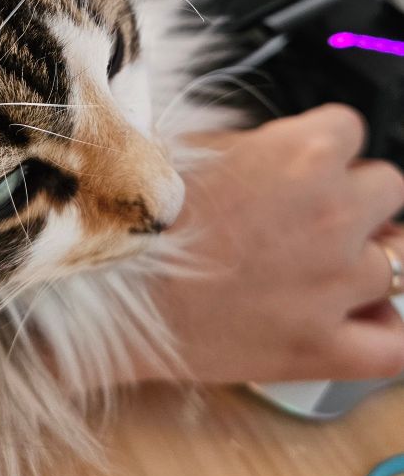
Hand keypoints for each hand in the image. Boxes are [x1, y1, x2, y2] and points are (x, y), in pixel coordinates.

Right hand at [155, 105, 403, 384]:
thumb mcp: (200, 147)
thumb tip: (288, 151)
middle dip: (351, 196)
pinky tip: (355, 317)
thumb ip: (263, 144)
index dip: (321, 145)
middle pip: (386, 187)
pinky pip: (393, 343)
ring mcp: (332, 283)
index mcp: (303, 153)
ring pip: (394, 259)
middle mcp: (331, 213)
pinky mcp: (319, 347)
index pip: (350, 128)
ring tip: (312, 266)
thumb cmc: (138, 213)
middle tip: (306, 213)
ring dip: (359, 258)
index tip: (301, 161)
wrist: (101, 284)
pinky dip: (383, 329)